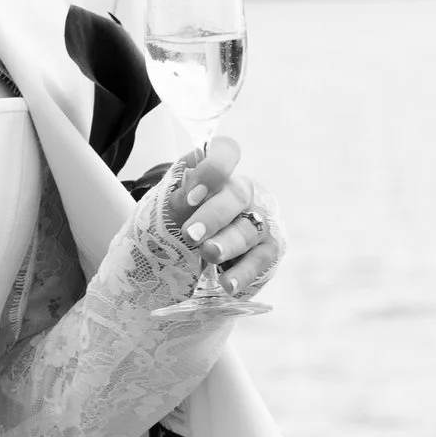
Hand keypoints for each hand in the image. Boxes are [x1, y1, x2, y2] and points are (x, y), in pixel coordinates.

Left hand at [163, 137, 283, 302]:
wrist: (179, 257)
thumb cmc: (176, 222)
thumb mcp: (169, 207)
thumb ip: (179, 196)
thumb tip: (190, 189)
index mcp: (217, 172)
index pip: (226, 151)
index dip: (214, 169)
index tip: (191, 196)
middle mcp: (242, 191)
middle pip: (237, 195)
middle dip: (214, 215)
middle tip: (190, 235)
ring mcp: (257, 219)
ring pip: (249, 228)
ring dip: (229, 242)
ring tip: (208, 255)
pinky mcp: (266, 248)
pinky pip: (259, 259)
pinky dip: (243, 273)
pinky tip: (227, 284)